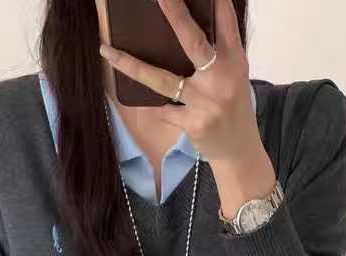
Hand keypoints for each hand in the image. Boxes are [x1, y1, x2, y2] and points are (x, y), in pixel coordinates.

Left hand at [98, 0, 260, 168]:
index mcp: (234, 60)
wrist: (239, 151)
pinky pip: (162, 109)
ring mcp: (205, 102)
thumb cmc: (233, 107)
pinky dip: (152, 106)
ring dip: (131, 65)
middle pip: (193, 42)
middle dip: (175, 16)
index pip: (225, 22)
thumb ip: (218, 51)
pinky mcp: (192, 123)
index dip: (216, 2)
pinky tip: (140, 100)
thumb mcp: (235, 75)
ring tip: (107, 50)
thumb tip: (189, 25)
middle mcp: (221, 78)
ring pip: (161, 79)